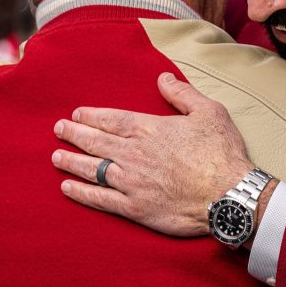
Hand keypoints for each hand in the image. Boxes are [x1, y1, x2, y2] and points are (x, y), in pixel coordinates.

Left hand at [53, 72, 253, 235]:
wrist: (228, 195)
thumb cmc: (221, 153)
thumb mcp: (209, 111)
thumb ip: (182, 94)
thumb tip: (163, 78)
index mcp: (150, 129)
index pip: (112, 119)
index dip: (91, 116)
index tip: (76, 114)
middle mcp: (134, 154)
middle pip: (96, 142)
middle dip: (74, 135)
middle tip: (58, 130)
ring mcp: (131, 182)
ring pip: (92, 169)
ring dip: (71, 162)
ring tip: (56, 157)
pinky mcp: (135, 208)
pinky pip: (100, 199)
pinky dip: (81, 193)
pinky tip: (68, 187)